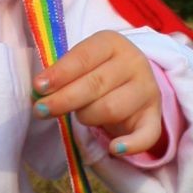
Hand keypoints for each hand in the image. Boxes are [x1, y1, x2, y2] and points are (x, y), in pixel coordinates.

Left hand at [31, 30, 161, 154]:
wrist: (129, 82)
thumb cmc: (95, 72)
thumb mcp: (79, 66)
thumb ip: (61, 75)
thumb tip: (39, 90)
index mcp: (112, 43)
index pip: (84, 57)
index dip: (59, 74)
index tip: (38, 88)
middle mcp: (134, 62)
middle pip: (95, 84)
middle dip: (64, 100)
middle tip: (41, 111)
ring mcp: (147, 90)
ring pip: (111, 109)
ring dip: (87, 117)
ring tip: (79, 116)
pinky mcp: (154, 117)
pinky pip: (146, 135)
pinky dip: (131, 145)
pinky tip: (113, 149)